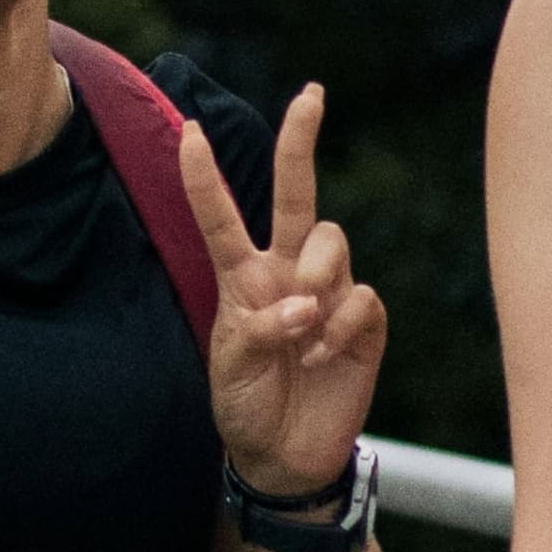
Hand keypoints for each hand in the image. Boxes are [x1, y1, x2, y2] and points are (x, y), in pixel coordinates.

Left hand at [182, 86, 387, 498]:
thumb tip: (305, 306)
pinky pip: (361, 297)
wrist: (282, 455)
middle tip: (310, 95)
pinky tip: (323, 356)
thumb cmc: (245, 403)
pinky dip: (339, 325)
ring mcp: (328, 292)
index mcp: (243, 275)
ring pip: (333, 240)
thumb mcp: (231, 364)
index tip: (188, 131)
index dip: (204, 177)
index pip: (221, 216)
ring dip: (316, 276)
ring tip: (302, 326)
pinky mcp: (364, 324)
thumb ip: (260, 327)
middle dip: (301, 142)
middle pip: (298, 194)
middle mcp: (288, 271)